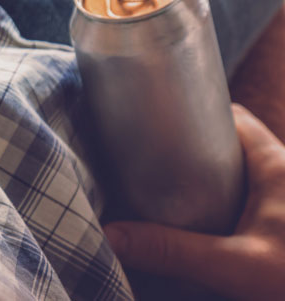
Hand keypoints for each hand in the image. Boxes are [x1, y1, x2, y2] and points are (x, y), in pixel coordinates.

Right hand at [104, 104, 284, 299]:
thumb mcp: (239, 265)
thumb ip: (173, 251)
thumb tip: (110, 235)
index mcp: (277, 164)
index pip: (232, 116)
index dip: (194, 112)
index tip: (154, 119)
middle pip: (232, 148)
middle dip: (191, 154)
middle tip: (146, 164)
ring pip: (241, 182)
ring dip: (207, 188)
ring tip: (163, 198)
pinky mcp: (284, 233)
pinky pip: (250, 211)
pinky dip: (224, 214)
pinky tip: (201, 233)